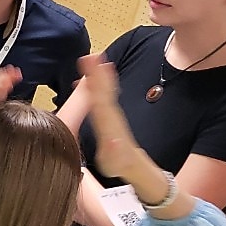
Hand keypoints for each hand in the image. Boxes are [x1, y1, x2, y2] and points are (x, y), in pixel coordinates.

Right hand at [78, 54, 142, 179]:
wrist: (134, 169)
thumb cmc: (120, 166)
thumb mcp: (116, 164)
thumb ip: (114, 152)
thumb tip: (114, 140)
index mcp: (110, 126)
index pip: (101, 101)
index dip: (95, 84)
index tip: (90, 70)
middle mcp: (112, 117)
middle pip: (103, 92)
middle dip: (97, 74)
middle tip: (91, 55)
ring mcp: (112, 116)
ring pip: (105, 92)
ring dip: (100, 75)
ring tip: (94, 58)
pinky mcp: (111, 117)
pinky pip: (105, 96)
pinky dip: (100, 84)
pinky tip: (95, 76)